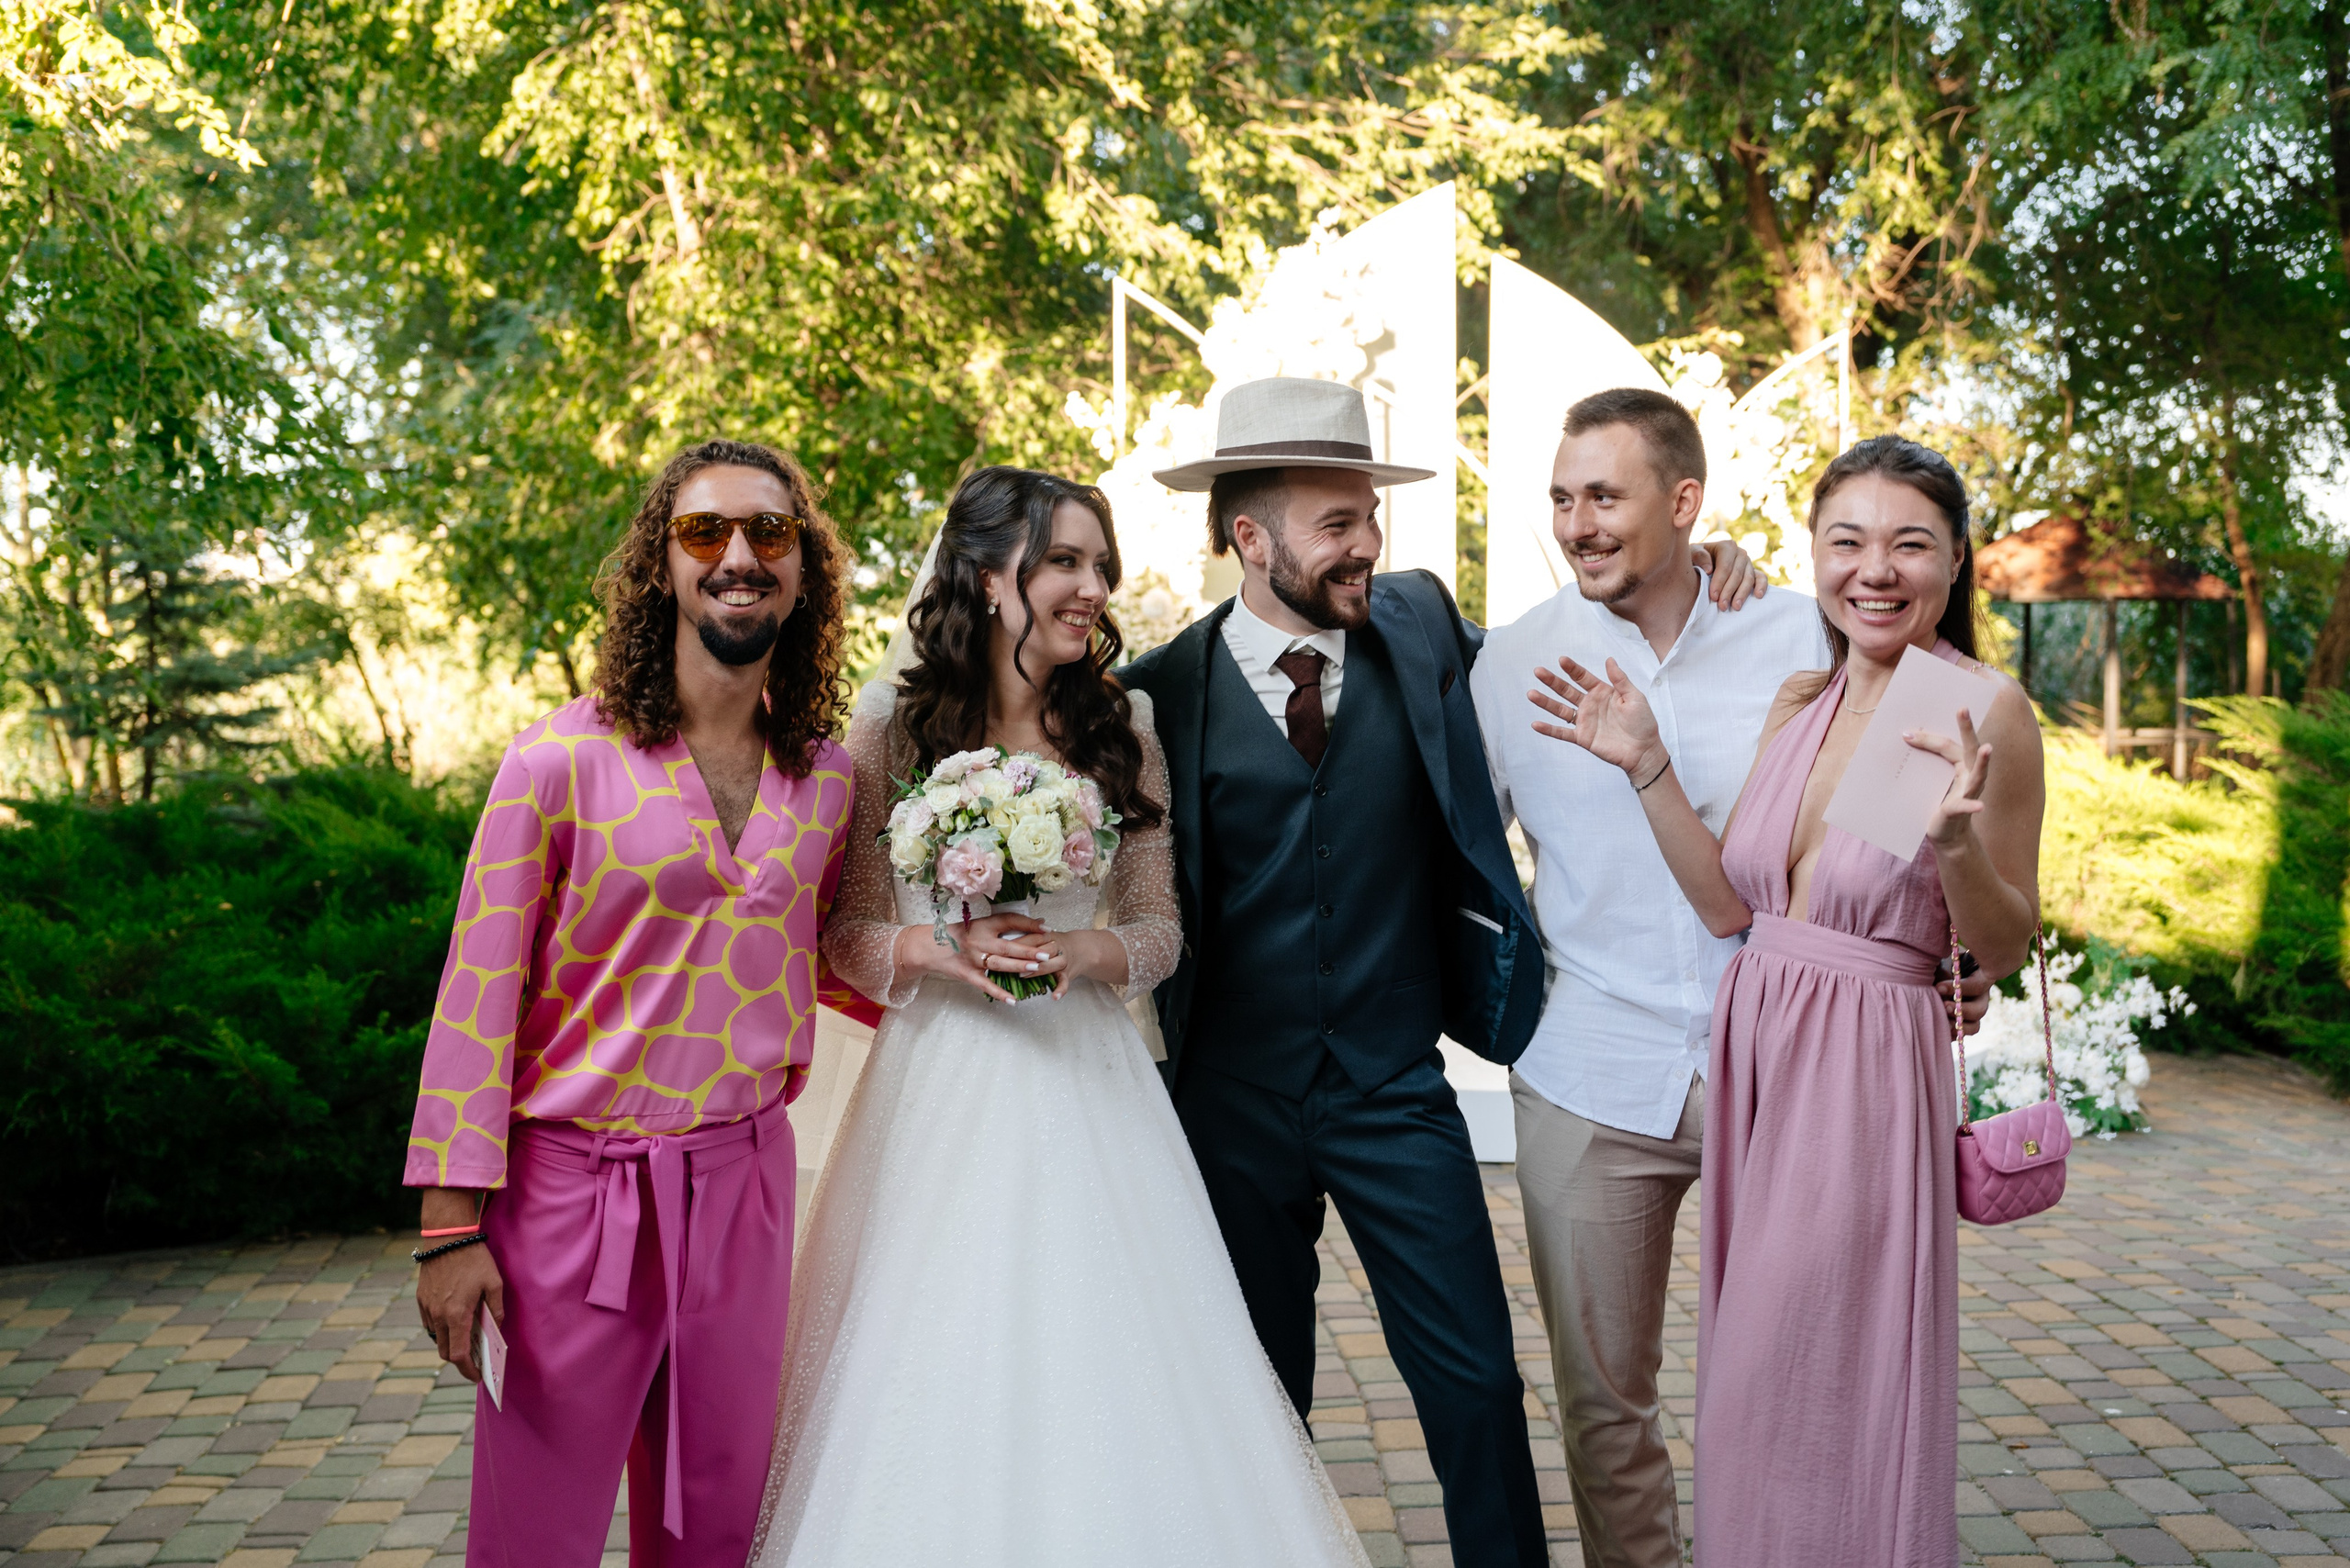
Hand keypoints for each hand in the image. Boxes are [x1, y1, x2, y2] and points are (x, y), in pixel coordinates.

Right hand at [417, 1242, 503, 1383]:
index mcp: (456, 1315)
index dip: (467, 1370)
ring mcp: (427, 1307)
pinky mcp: (421, 1299)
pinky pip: (430, 1323)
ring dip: (449, 1343)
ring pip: (436, 1337)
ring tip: (467, 1339)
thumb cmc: (473, 1259)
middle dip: (459, 1360)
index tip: (477, 1376)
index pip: (458, 1355)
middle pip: (445, 1350)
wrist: (446, 1237)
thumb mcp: (494, 1283)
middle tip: (475, 1359)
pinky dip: (441, 1328)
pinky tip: (455, 1320)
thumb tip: (497, 1328)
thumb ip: (496, 1309)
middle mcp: (438, 1315)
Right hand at [898, 911, 1064, 1001]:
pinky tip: (1013, 1000)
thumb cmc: (960, 935)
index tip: (1046, 928)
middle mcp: (979, 941)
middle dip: (1028, 950)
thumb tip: (1037, 923)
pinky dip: (998, 993)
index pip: (1008, 921)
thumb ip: (1004, 925)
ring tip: (1035, 969)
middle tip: (1046, 954)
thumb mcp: (980, 925)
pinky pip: (985, 985)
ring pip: (999, 964)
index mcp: (983, 925)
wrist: (930, 947)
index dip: (1028, 924)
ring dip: (1017, 967)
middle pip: (1007, 946)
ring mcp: (972, 959)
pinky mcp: (967, 974)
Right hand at [1529, 655, 1664, 778]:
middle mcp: (1590, 705)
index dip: (1572, 669)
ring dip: (1546, 702)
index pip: (1583, 677)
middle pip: (1567, 690)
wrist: (1644, 750)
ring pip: (1560, 709)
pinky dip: (1549, 729)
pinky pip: (1562, 733)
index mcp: (1602, 692)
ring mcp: (1584, 721)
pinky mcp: (1582, 738)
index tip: (1561, 660)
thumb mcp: (1635, 697)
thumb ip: (1620, 680)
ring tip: (1531, 693)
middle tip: (1538, 671)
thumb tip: (1609, 659)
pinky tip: (1535, 724)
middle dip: (1552, 681)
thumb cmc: (1643, 723)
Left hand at [1696, 538, 1765, 608]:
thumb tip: (1709, 569)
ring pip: (1749, 578)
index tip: (1713, 596)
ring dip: (1742, 593)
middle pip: (1737, 574)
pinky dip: (1762, 586)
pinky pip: (1761, 577)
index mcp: (1726, 547)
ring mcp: (1748, 562)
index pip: (1725, 566)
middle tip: (1722, 606)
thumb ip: (1699, 557)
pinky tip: (1758, 596)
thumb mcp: (1692, 554)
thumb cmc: (1696, 559)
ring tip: (1735, 607)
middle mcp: (1740, 553)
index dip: (1720, 582)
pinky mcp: (1753, 572)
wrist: (1701, 563)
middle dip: (1729, 591)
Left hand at [1906, 706, 1990, 850]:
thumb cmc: (1935, 800)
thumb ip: (1922, 761)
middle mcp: (1970, 775)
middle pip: (1969, 749)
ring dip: (1983, 762)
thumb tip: (1903, 738)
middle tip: (1963, 708)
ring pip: (1978, 775)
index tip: (1907, 733)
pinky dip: (1972, 806)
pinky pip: (1967, 806)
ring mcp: (1968, 793)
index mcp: (1960, 764)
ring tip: (1987, 748)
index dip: (1928, 738)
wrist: (1943, 833)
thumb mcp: (1927, 778)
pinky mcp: (1960, 811)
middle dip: (1967, 728)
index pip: (1947, 744)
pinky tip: (1980, 806)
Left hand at [1937, 961, 1991, 1035]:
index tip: (1939, 987)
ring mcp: (1971, 1013)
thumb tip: (1943, 979)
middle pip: (1980, 1010)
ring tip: (1941, 1022)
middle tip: (1944, 1006)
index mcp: (1979, 979)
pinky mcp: (1961, 1024)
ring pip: (1974, 1027)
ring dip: (1958, 1026)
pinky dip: (1950, 1035)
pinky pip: (1961, 1035)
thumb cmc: (1939, 964)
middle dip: (1962, 1010)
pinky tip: (1937, 1029)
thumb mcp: (1941, 962)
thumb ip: (1945, 969)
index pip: (1978, 986)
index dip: (1962, 988)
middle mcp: (1979, 998)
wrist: (1930, 974)